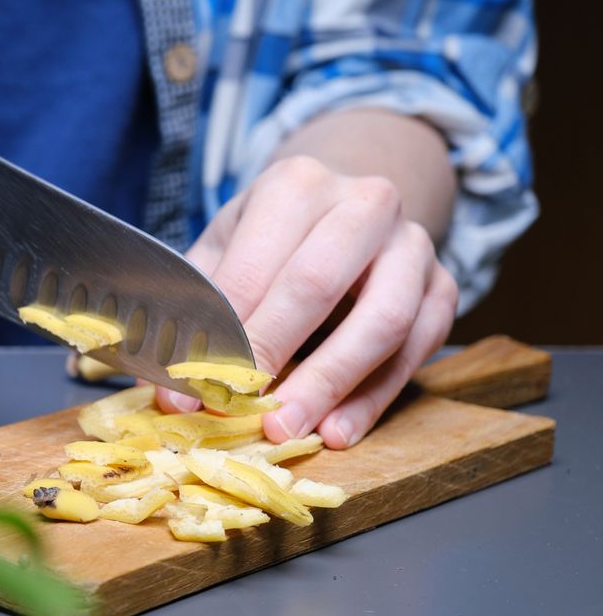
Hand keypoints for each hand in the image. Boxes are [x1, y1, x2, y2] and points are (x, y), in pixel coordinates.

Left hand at [157, 155, 458, 448]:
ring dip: (330, 384)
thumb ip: (199, 309)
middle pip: (317, 285)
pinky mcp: (443, 287)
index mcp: (295, 185)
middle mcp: (364, 204)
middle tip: (242, 411)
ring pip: (382, 321)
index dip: (218, 337)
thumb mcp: (226, 251)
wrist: (346, 209)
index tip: (188, 392)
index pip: (252, 270)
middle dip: (274, 355)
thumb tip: (173, 390)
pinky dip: (373, 399)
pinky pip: (415, 350)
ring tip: (288, 429)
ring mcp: (412, 245)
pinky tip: (336, 430)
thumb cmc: (272, 240)